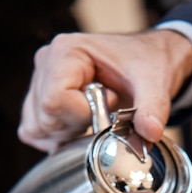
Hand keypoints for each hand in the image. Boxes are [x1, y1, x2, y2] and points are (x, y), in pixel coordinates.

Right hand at [18, 30, 191, 152]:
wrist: (148, 62)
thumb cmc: (146, 62)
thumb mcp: (155, 81)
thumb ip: (153, 107)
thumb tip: (150, 133)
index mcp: (66, 52)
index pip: (54, 101)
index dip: (82, 115)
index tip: (109, 105)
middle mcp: (46, 65)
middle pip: (44, 119)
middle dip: (77, 128)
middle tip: (105, 114)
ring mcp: (40, 84)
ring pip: (36, 129)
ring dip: (67, 137)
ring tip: (94, 119)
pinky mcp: (41, 102)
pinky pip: (35, 132)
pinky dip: (58, 140)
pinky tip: (82, 128)